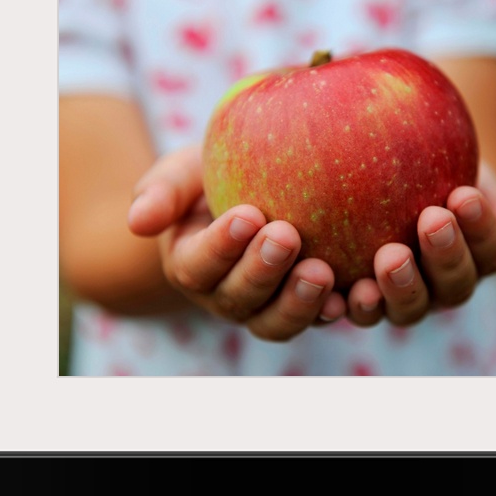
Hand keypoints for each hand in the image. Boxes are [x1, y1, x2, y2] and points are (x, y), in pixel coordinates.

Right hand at [127, 145, 345, 340]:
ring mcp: (268, 306)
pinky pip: (322, 318)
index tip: (245, 214)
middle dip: (262, 271)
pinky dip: (339, 310)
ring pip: (279, 322)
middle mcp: (227, 296)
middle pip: (240, 299)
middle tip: (285, 235)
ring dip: (300, 302)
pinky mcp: (309, 305)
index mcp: (191, 265)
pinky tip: (358, 291)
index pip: (198, 266)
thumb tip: (137, 221)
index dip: (220, 247)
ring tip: (321, 272)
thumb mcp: (184, 173)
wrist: (252, 189)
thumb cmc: (213, 176)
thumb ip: (162, 191)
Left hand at [344, 162, 495, 326]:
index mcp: (473, 257)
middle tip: (432, 219)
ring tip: (390, 255)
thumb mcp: (452, 158)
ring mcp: (398, 301)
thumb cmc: (424, 158)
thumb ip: (485, 190)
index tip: (465, 194)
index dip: (482, 229)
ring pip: (408, 309)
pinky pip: (349, 311)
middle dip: (447, 256)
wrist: (372, 161)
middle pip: (454, 288)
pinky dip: (340, 303)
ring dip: (401, 286)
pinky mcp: (353, 302)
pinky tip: (327, 279)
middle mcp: (440, 288)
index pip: (489, 252)